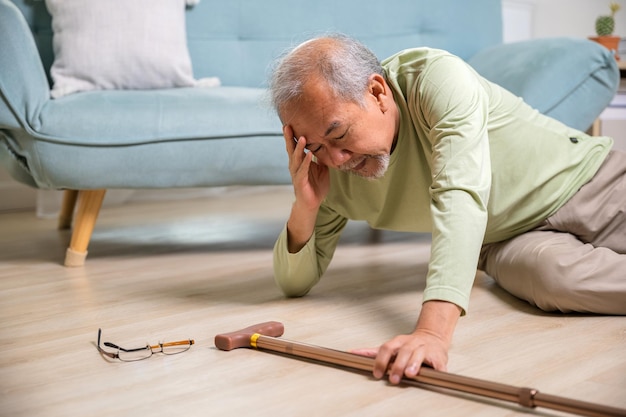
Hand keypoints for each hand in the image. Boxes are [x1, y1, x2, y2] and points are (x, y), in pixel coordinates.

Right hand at [283, 125, 329, 251]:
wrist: (312, 204)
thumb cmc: (316, 186)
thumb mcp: (322, 168)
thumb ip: (322, 157)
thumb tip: (329, 146)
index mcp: (300, 161)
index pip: (296, 146)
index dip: (294, 135)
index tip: (292, 123)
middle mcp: (296, 165)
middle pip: (291, 149)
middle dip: (290, 138)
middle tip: (287, 125)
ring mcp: (297, 173)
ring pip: (296, 158)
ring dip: (299, 148)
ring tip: (302, 137)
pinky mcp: (300, 182)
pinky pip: (302, 170)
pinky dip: (305, 162)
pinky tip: (308, 155)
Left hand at [351, 330, 448, 384]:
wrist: (433, 337)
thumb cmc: (409, 345)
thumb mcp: (392, 346)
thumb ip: (374, 351)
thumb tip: (353, 353)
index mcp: (399, 341)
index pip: (387, 348)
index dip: (381, 360)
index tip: (376, 373)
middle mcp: (412, 343)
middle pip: (403, 351)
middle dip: (397, 365)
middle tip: (392, 379)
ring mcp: (425, 348)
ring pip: (419, 354)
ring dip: (414, 364)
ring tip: (410, 374)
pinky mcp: (439, 357)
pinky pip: (438, 363)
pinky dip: (437, 368)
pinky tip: (435, 374)